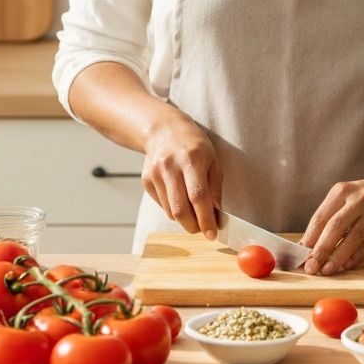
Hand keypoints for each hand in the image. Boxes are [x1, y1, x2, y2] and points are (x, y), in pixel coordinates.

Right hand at [141, 111, 222, 239]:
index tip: (212, 234)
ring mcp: (156, 174)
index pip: (198, 196)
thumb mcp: (212, 160)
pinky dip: (173, 209)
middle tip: (202, 229)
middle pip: (180, 209)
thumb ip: (215, 188)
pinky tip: (179, 196)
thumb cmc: (194, 145)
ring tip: (193, 211)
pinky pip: (161, 205)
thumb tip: (217, 215)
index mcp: (192, 159)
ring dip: (184, 219)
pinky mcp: (146, 180)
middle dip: (193, 226)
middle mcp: (171, 167)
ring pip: (170, 211)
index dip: (206, 218)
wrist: (163, 130)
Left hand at [300, 169, 363, 275]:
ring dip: (338, 257)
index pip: (321, 217)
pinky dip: (356, 256)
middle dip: (321, 249)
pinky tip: (346, 266)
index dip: (309, 238)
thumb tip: (308, 245)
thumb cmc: (363, 196)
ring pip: (353, 237)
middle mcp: (357, 199)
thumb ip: (328, 218)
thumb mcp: (344, 197)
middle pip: (335, 227)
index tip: (300, 256)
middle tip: (311, 267)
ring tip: (326, 271)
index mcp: (341, 191)